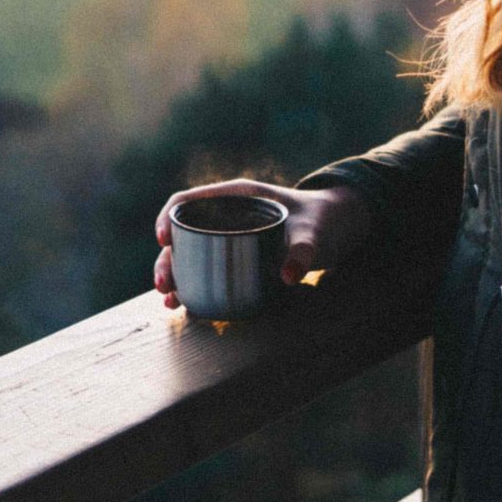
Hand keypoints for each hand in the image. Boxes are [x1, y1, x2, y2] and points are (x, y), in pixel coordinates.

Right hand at [153, 177, 375, 308]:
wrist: (338, 228)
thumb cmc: (324, 220)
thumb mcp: (314, 232)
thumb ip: (304, 251)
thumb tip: (288, 275)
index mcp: (238, 196)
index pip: (189, 200)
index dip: (169, 216)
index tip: (163, 239)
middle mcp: (228, 215)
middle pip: (184, 232)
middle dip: (167, 258)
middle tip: (164, 285)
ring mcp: (230, 236)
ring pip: (190, 253)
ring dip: (175, 275)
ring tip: (170, 301)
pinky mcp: (236, 257)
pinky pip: (204, 268)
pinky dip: (191, 284)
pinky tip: (183, 305)